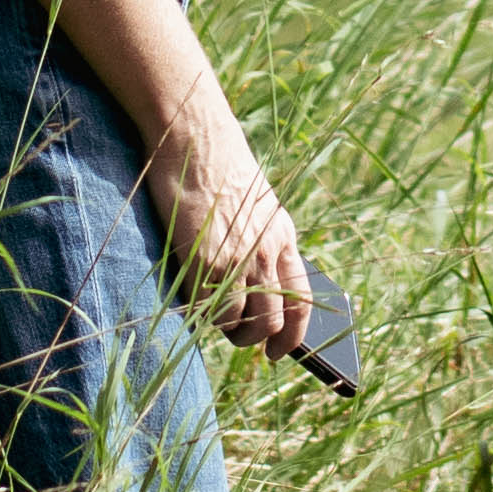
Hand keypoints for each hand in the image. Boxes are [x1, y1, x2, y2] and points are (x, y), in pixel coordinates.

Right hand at [151, 111, 320, 358]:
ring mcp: (237, 260)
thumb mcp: (258, 206)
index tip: (279, 353)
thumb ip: (263, 242)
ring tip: (211, 318)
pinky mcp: (205, 260)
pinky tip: (190, 304)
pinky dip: (199, 316)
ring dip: (226, 329)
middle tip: (238, 337)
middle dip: (256, 340)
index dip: (293, 336)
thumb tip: (260, 285)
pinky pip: (207, 309)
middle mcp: (267, 253)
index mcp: (285, 239)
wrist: (197, 139)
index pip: (302, 302)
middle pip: (273, 321)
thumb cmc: (219, 170)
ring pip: (240, 322)